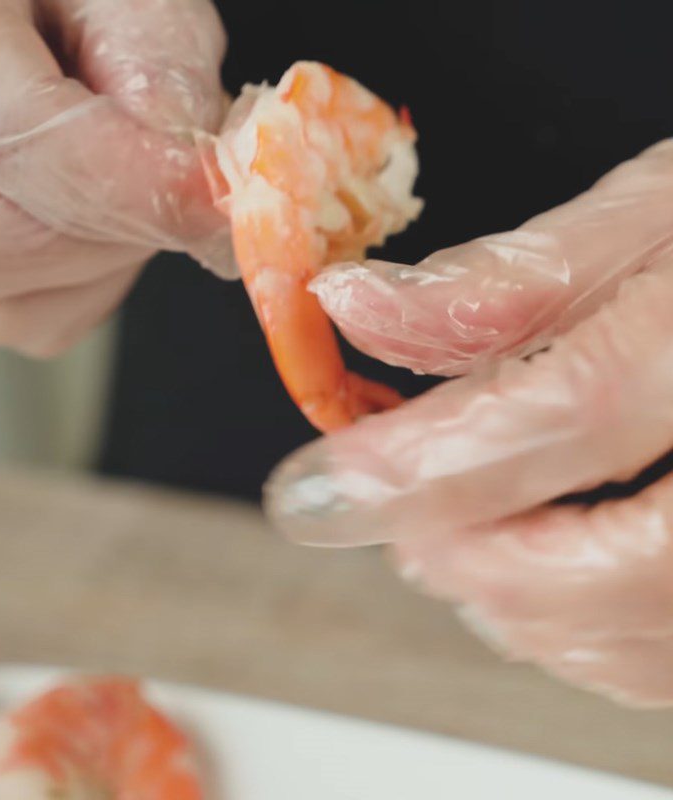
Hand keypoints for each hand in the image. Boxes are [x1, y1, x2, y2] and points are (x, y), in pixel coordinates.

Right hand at [0, 0, 230, 355]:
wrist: (1, 19)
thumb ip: (154, 56)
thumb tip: (183, 170)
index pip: (8, 138)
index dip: (130, 183)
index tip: (210, 192)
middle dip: (114, 227)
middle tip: (171, 178)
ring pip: (11, 308)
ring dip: (108, 260)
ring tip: (127, 183)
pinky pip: (30, 321)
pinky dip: (92, 284)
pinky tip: (100, 218)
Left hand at [266, 139, 672, 706]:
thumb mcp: (656, 216)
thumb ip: (508, 279)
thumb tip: (359, 307)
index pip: (567, 411)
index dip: (425, 460)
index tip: (321, 486)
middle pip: (622, 564)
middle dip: (473, 560)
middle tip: (394, 525)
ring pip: (649, 636)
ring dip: (520, 608)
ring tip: (452, 544)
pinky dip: (585, 639)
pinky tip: (533, 580)